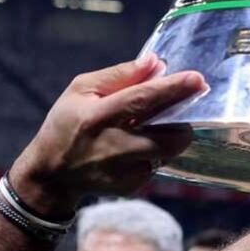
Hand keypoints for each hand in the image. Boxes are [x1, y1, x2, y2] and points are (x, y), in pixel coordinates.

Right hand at [9, 53, 207, 217]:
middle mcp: (114, 146)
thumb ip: (119, 75)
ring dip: (169, 137)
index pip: (143, 99)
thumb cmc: (67, 123)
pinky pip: (155, 166)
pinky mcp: (130, 187)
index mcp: (99, 116)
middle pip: (169, 135)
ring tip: (151, 129)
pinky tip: (133, 151)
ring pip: (168, 152)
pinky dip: (152, 155)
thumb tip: (156, 63)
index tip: (198, 79)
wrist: (51, 173)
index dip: (173, 88)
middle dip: (182, 120)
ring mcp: (123, 171)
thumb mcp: (81, 90)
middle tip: (178, 110)